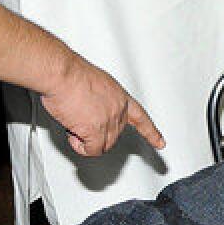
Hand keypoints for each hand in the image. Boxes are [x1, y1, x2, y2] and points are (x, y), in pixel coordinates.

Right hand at [40, 53, 164, 156]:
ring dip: (86, 140)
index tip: (160, 143)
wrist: (63, 74)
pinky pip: (92, 150)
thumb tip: (93, 111)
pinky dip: (80, 147)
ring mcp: (110, 120)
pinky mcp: (96, 130)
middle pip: (114, 136)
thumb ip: (102, 101)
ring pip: (103, 145)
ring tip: (74, 122)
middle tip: (79, 120)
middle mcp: (119, 108)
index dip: (151, 132)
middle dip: (96, 134)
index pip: (140, 117)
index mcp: (120, 96)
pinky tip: (73, 133)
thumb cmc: (72, 75)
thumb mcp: (97, 85)